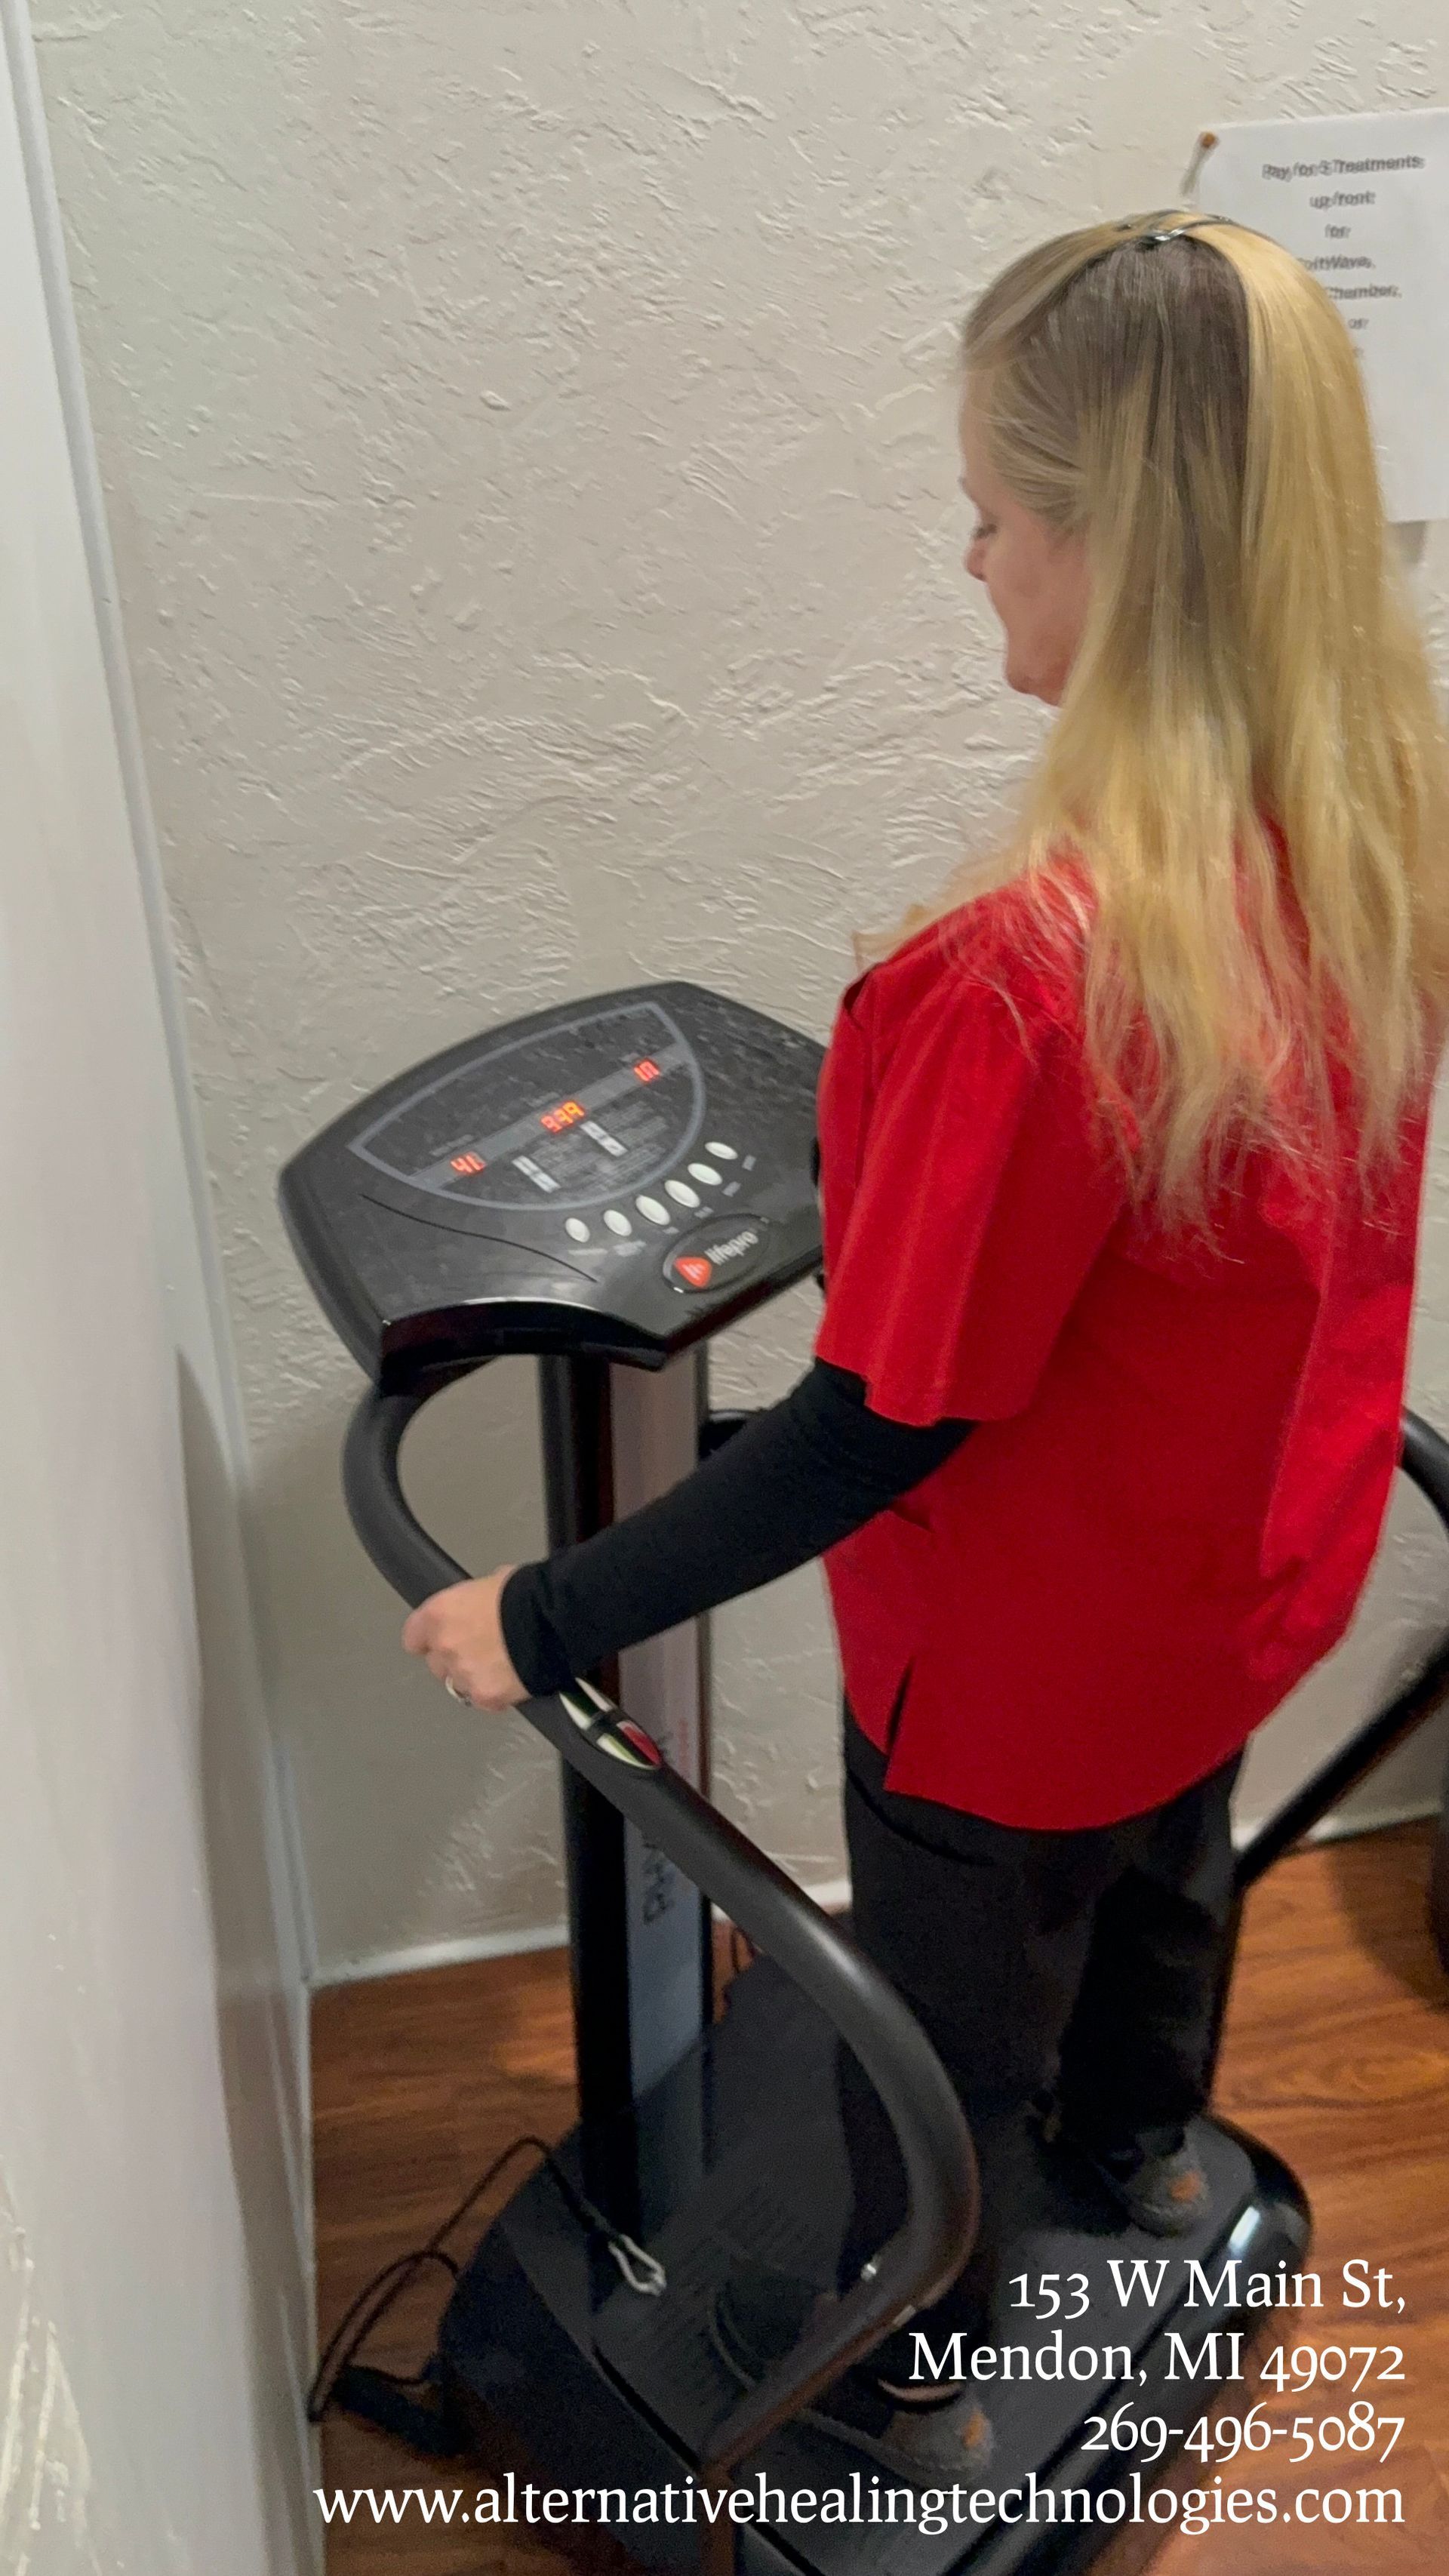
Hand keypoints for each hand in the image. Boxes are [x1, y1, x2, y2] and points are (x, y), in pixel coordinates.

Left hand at [401, 1568, 526, 1711]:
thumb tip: (483, 1605)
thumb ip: (476, 1602)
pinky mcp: (485, 1696)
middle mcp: (445, 1646)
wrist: (553, 1620)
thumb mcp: (493, 1582)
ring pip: (459, 1684)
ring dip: (473, 1678)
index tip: (439, 1639)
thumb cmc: (526, 1593)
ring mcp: (463, 1674)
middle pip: (437, 1663)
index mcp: (440, 1614)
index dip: (428, 1639)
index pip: (414, 1637)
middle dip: (454, 1659)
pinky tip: (512, 1681)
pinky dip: (494, 1694)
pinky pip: (483, 1699)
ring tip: (501, 1666)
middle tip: (480, 1651)